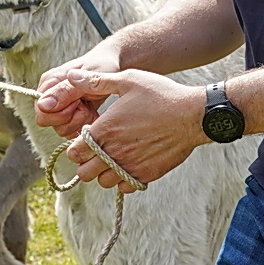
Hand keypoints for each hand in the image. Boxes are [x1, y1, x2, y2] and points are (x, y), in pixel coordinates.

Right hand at [34, 44, 124, 136]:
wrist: (113, 66)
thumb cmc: (101, 66)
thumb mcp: (87, 77)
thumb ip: (65, 91)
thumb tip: (42, 105)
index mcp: (48, 84)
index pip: (41, 113)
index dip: (61, 112)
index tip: (78, 100)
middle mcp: (50, 96)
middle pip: (49, 123)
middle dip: (71, 118)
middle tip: (85, 103)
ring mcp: (59, 108)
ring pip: (61, 129)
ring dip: (80, 121)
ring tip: (90, 107)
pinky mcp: (70, 117)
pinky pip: (71, 132)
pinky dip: (84, 125)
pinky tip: (92, 112)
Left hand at [57, 69, 205, 191]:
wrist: (193, 114)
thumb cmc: (161, 95)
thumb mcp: (128, 80)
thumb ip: (96, 81)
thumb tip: (70, 77)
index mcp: (104, 130)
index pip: (74, 153)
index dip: (76, 147)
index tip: (86, 140)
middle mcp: (114, 152)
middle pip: (84, 173)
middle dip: (87, 163)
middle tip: (97, 151)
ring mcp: (130, 165)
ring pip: (103, 182)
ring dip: (104, 172)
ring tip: (114, 157)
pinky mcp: (147, 174)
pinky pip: (125, 187)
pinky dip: (123, 179)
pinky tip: (130, 164)